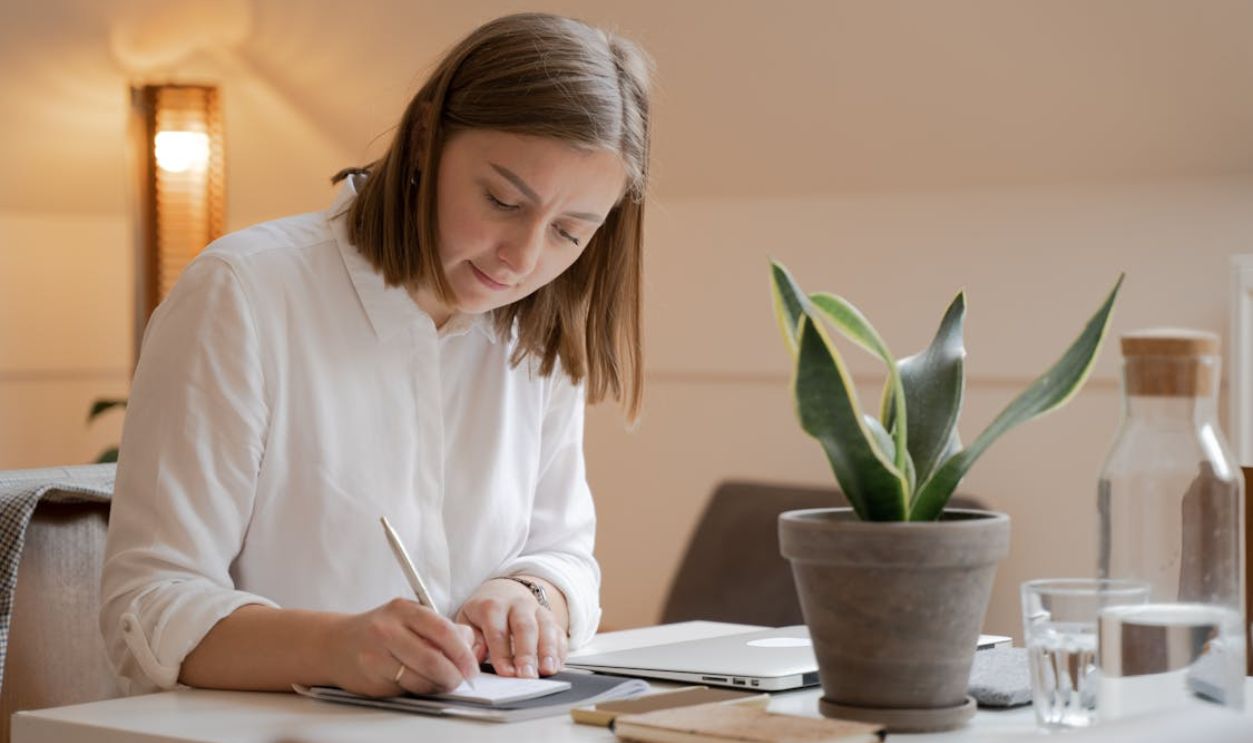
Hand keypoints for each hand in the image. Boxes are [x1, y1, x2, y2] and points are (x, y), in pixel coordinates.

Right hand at [326, 598, 478, 696]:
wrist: (335, 644)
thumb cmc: (378, 630)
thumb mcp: (408, 617)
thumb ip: (439, 627)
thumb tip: (469, 641)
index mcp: (402, 610)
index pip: (442, 631)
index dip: (462, 652)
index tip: (472, 666)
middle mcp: (387, 631)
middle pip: (432, 660)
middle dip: (454, 675)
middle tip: (462, 679)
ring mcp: (377, 657)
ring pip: (420, 680)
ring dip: (438, 686)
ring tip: (443, 682)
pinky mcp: (371, 680)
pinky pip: (406, 690)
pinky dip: (420, 690)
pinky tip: (420, 683)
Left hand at [455, 577, 567, 678]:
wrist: (505, 590)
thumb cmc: (484, 611)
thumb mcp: (468, 620)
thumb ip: (471, 639)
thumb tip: (475, 656)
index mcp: (493, 606)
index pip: (498, 630)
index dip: (502, 653)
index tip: (505, 673)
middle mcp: (518, 604)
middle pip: (525, 627)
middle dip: (527, 653)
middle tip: (527, 675)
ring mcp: (538, 611)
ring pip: (547, 628)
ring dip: (549, 651)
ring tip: (548, 671)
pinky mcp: (552, 619)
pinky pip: (560, 633)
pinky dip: (560, 651)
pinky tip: (557, 666)